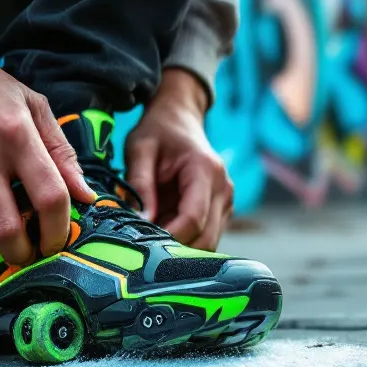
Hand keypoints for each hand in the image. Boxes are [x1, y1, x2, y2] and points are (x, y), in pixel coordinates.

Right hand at [0, 34, 94, 264]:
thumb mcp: (34, 106)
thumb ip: (61, 153)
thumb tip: (85, 196)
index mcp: (17, 135)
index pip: (49, 196)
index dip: (59, 229)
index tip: (59, 239)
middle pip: (6, 228)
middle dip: (23, 253)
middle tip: (29, 251)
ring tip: (0, 240)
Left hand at [124, 69, 232, 250]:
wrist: (179, 118)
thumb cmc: (158, 131)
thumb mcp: (139, 149)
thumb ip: (139, 184)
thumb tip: (141, 221)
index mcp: (205, 170)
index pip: (193, 219)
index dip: (168, 237)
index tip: (141, 242)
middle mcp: (223, 188)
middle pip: (205, 238)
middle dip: (174, 248)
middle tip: (142, 247)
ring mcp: (227, 201)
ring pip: (208, 243)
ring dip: (180, 247)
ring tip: (151, 236)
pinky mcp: (222, 210)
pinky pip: (206, 237)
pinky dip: (185, 241)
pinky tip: (163, 230)